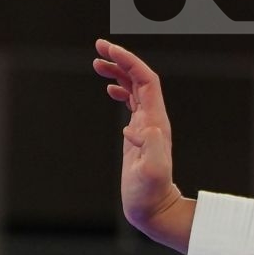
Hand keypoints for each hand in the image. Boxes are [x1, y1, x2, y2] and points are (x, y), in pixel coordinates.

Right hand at [94, 38, 182, 232]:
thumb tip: (139, 126)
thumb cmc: (149, 194)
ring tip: (97, 61)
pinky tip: (110, 87)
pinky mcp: (138, 136)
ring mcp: (147, 127)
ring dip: (119, 72)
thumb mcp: (152, 173)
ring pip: (136, 90)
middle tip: (99, 46)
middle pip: (141, 80)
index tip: (108, 49)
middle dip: (122, 60)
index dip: (130, 62)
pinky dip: (122, 90)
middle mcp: (154, 121)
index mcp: (156, 122)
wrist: (154, 209)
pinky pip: (132, 105)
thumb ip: (151, 150)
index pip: (147, 81)